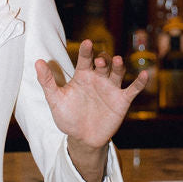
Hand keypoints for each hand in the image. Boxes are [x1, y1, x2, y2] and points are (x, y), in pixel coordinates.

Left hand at [36, 41, 147, 181]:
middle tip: (98, 61)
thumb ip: (47, 81)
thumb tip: (37, 61)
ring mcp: (111, 89)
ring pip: (117, 73)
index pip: (85, 59)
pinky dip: (140, 82)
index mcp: (83, 76)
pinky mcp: (122, 100)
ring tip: (117, 61)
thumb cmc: (68, 117)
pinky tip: (145, 75)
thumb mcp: (55, 100)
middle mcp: (98, 79)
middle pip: (103, 63)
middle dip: (102, 60)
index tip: (87, 43)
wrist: (82, 138)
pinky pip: (133, 89)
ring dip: (118, 66)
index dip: (87, 50)